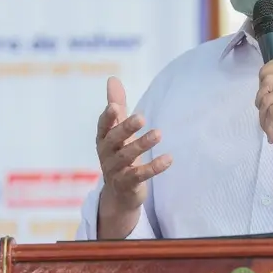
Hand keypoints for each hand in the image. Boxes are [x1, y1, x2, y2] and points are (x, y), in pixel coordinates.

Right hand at [96, 77, 171, 213]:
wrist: (119, 193)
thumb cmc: (119, 154)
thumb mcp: (118, 131)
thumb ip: (117, 106)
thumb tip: (112, 79)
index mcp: (103, 139)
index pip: (103, 126)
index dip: (108, 117)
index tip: (114, 106)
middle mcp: (106, 154)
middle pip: (114, 140)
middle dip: (126, 128)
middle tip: (141, 117)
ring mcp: (115, 171)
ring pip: (126, 157)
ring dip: (142, 145)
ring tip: (159, 134)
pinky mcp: (127, 185)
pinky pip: (139, 176)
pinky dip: (154, 168)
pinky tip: (169, 159)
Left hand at [255, 56, 272, 152]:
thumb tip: (262, 82)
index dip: (265, 75)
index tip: (265, 92)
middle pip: (268, 79)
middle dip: (260, 98)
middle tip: (265, 113)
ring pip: (267, 97)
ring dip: (263, 115)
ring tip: (269, 126)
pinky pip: (272, 110)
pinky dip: (268, 125)